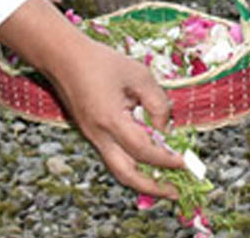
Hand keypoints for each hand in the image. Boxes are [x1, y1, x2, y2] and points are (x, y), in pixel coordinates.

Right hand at [0, 0, 184, 197]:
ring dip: (143, 179)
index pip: (143, 150)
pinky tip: (149, 159)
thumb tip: (164, 128)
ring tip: (165, 181)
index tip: (186, 162)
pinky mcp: (92, 134)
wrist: (63, 58)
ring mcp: (93, 137)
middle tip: (175, 192)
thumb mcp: (138, 75)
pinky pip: (114, 157)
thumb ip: (157, 103)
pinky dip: (133, 164)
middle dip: (152, 188)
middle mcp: (99, 135)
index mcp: (110, 120)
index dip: (166, 159)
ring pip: (119, 169)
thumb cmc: (101, 62)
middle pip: (126, 175)